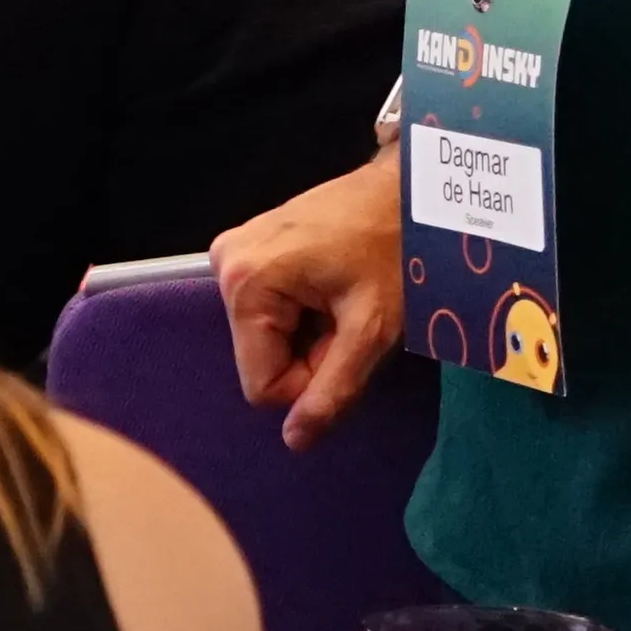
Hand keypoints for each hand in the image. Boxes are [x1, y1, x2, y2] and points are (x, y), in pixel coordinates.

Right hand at [213, 148, 405, 446]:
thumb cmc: (396, 249)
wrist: (407, 188)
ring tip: (340, 295)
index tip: (346, 341)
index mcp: (246, 283)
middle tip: (347, 315)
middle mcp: (224, 264)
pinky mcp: (244, 247)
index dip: (311, 378)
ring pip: (263, 336)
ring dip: (305, 331)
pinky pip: (264, 309)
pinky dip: (299, 310)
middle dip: (307, 351)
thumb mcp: (372, 328)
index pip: (262, 384)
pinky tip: (327, 284)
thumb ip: (333, 389)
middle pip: (259, 357)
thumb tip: (295, 441)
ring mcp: (230, 252)